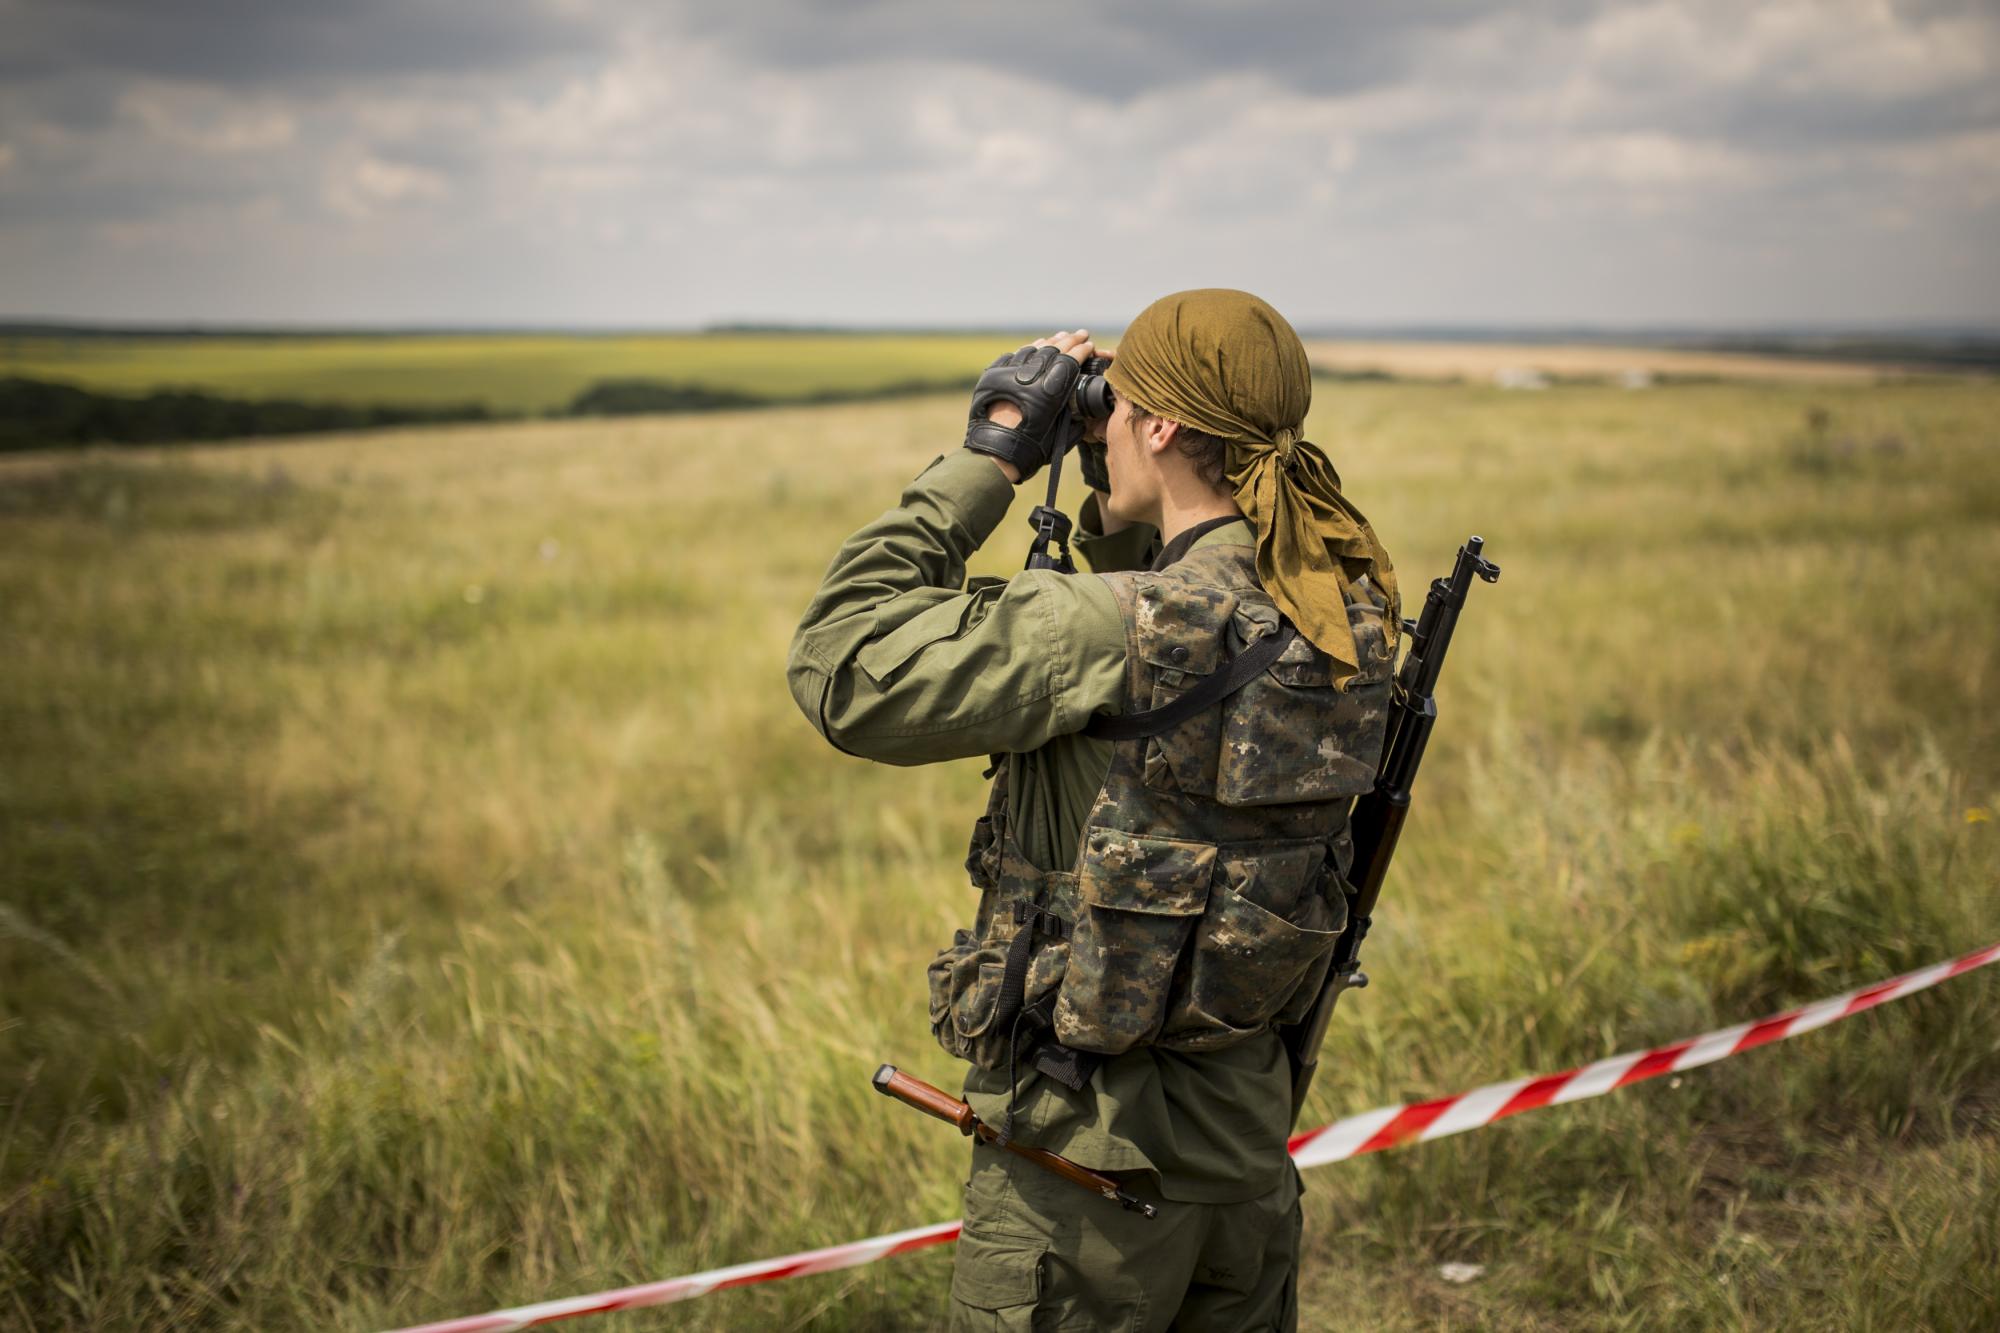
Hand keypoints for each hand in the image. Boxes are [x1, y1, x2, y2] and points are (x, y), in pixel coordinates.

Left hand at [965, 330, 1096, 482]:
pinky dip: (1027, 350)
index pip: (1071, 359)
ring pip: (1033, 348)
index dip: (1082, 350)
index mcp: (1049, 390)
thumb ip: (1073, 418)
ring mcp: (1009, 373)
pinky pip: (1013, 356)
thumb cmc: (1029, 451)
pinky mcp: (993, 376)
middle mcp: (1030, 376)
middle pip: (1054, 348)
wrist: (994, 453)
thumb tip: (1080, 412)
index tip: (1089, 344)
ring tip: (1059, 337)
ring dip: (1049, 342)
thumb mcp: (1059, 435)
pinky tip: (1034, 346)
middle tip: (1080, 333)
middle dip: (1070, 339)